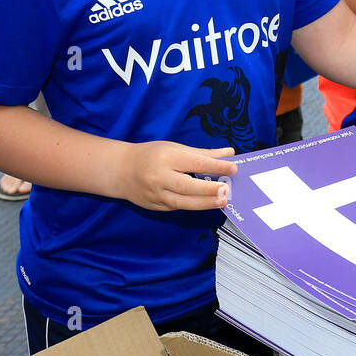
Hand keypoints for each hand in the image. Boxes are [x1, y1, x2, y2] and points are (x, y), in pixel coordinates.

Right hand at [116, 141, 237, 211]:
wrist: (121, 170)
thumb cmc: (152, 155)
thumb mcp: (176, 148)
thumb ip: (204, 153)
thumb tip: (230, 153)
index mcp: (167, 157)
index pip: (195, 163)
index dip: (216, 166)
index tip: (233, 168)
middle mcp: (159, 177)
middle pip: (187, 186)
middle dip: (208, 189)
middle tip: (227, 190)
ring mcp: (155, 194)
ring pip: (182, 202)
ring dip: (204, 203)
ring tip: (222, 201)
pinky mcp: (155, 206)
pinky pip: (176, 208)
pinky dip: (192, 206)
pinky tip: (207, 204)